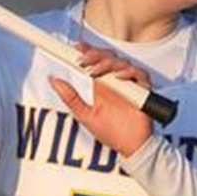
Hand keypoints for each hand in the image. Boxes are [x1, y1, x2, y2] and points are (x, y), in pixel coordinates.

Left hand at [47, 42, 153, 156]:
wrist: (130, 147)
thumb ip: (70, 97)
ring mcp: (130, 85)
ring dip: (107, 63)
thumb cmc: (111, 132)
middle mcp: (116, 81)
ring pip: (122, 62)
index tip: (76, 48)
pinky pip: (140, 74)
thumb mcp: (84, 114)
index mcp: (102, 85)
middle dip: (95, 54)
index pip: (95, 61)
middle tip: (82, 60)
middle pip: (108, 57)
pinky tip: (118, 77)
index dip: (87, 51)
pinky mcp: (143, 90)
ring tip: (95, 70)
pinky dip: (129, 73)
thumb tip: (53, 80)